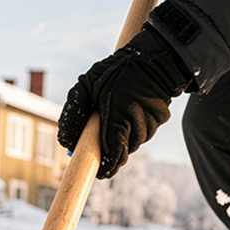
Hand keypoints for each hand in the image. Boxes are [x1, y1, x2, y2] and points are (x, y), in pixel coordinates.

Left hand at [57, 27, 191, 178]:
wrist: (151, 57)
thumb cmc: (115, 71)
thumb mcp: (85, 87)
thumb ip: (73, 117)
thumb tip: (66, 144)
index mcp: (119, 119)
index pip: (114, 156)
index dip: (106, 168)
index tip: (99, 172)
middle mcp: (139, 125)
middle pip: (124, 151)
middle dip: (112, 147)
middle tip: (103, 135)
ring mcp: (153, 123)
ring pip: (135, 141)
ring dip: (125, 135)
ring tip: (118, 113)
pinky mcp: (162, 118)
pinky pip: (145, 131)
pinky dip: (136, 126)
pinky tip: (131, 108)